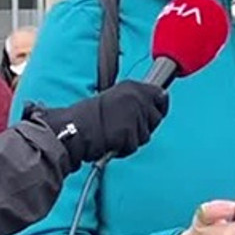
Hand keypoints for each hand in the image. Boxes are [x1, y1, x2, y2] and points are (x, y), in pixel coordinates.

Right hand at [25, 81, 168, 166]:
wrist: (73, 128)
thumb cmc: (89, 115)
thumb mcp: (115, 97)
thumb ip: (136, 99)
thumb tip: (160, 99)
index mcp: (133, 86)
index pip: (161, 96)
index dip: (159, 107)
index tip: (153, 113)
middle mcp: (137, 98)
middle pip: (156, 118)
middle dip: (144, 126)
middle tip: (125, 128)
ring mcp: (134, 116)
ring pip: (145, 135)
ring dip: (132, 138)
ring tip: (115, 133)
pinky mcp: (129, 133)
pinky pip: (134, 146)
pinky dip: (124, 148)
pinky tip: (111, 142)